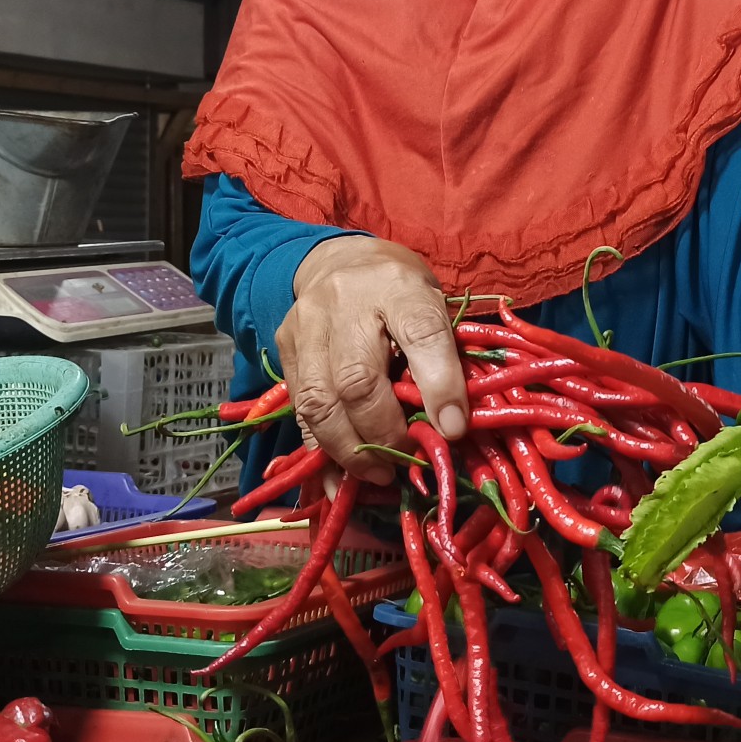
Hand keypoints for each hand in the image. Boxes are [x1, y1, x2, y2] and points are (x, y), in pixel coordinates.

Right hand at [279, 236, 470, 484]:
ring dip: (349, 450)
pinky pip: (299, 410)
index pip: (422, 332)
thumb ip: (444, 355)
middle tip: (407, 462)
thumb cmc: (399, 293)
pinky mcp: (286, 349)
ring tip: (377, 474)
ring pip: (318, 400)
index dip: (440, 385)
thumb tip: (452, 427)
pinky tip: (341, 478)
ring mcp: (307, 325)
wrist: (339, 263)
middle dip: (384, 434)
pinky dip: (321, 450)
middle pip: (358, 379)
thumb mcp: (434, 306)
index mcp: (399, 285)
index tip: (454, 429)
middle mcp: (346, 301)